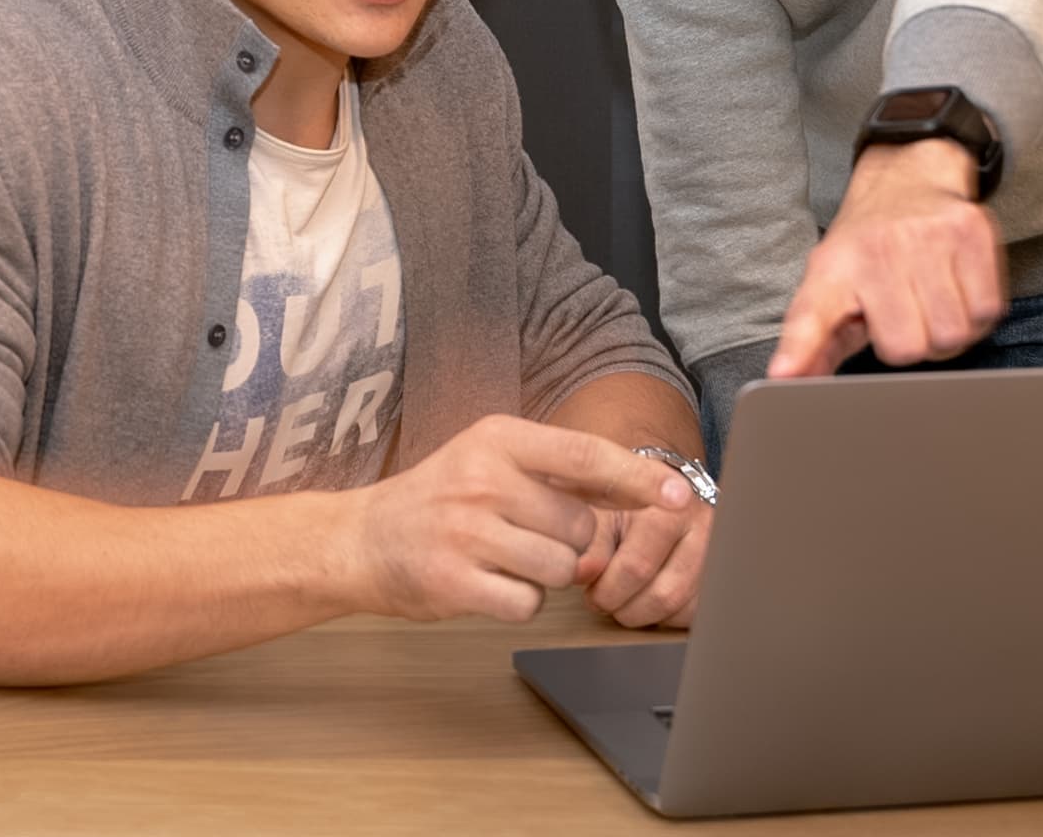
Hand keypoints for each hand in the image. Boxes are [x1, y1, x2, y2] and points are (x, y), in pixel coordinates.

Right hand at [346, 415, 696, 623]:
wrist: (361, 538)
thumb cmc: (439, 499)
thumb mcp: (491, 460)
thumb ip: (562, 472)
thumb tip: (647, 487)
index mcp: (497, 438)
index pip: (586, 454)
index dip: (639, 477)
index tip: (681, 495)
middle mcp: (483, 479)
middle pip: (580, 528)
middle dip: (566, 543)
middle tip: (520, 534)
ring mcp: (466, 531)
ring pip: (560, 570)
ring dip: (543, 575)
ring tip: (499, 557)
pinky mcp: (454, 581)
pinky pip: (527, 604)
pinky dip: (516, 601)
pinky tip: (484, 582)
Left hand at [575, 486, 710, 628]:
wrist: (661, 489)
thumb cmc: (625, 500)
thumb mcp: (602, 510)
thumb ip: (589, 543)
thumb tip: (579, 573)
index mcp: (670, 506)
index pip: (636, 566)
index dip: (606, 587)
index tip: (589, 586)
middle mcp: (702, 529)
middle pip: (662, 595)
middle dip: (622, 605)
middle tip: (600, 598)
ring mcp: (716, 555)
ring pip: (678, 608)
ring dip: (640, 613)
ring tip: (618, 598)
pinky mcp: (720, 577)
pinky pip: (692, 614)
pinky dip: (663, 615)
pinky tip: (644, 595)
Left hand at [767, 138, 1006, 377]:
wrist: (907, 178)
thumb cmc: (866, 247)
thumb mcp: (830, 286)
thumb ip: (811, 339)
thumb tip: (786, 379)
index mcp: (832, 270)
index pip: (811, 316)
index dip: (800, 349)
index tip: (783, 376)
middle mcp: (877, 251)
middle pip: (911, 349)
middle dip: (914, 345)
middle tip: (907, 316)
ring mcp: (927, 238)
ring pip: (955, 334)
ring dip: (950, 332)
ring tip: (932, 304)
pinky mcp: (971, 232)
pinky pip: (988, 310)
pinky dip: (978, 314)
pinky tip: (958, 291)